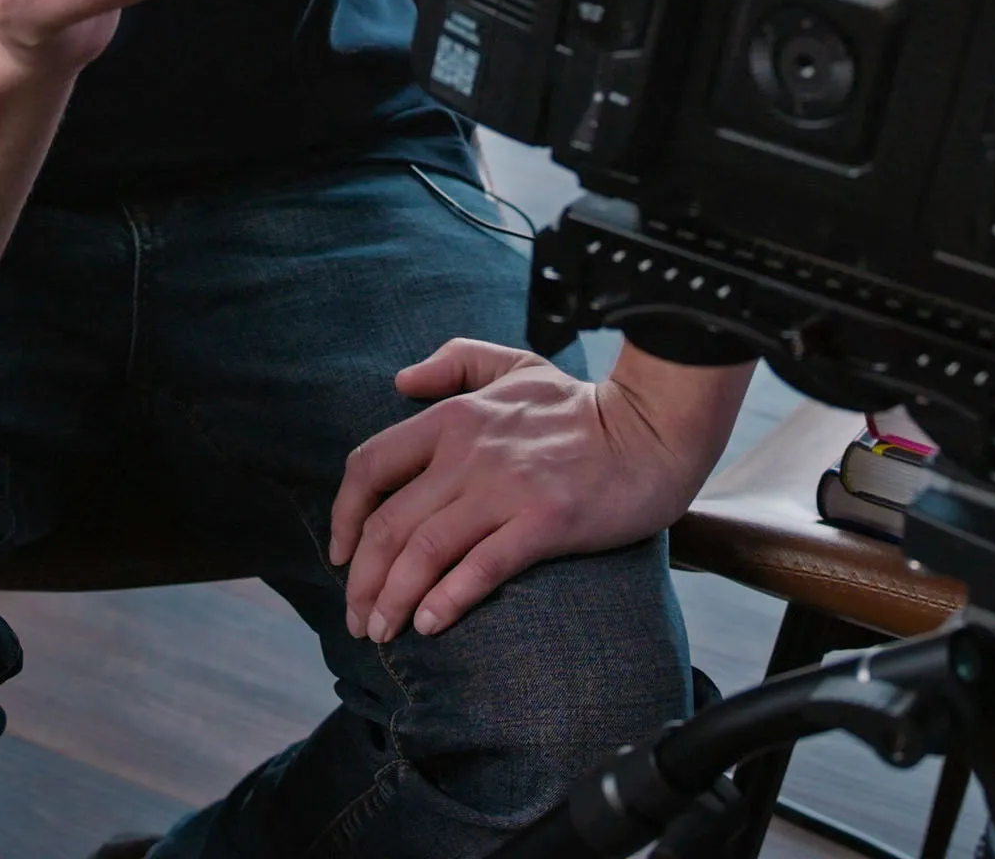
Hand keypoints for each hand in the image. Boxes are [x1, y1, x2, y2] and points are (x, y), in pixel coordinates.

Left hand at [327, 340, 732, 644]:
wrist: (653, 430)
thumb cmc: (581, 406)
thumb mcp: (514, 365)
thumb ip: (455, 362)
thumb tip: (400, 380)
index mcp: (454, 417)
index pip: (370, 467)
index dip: (344, 517)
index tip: (341, 555)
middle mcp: (469, 453)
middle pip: (389, 524)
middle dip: (362, 581)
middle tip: (359, 618)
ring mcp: (506, 489)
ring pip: (424, 552)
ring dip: (393, 600)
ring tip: (383, 631)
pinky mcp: (544, 522)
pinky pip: (480, 569)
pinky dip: (447, 601)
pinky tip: (430, 625)